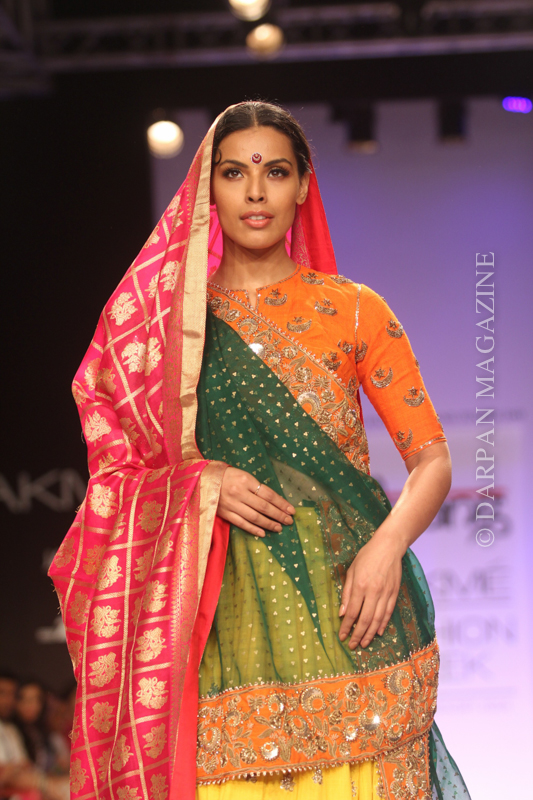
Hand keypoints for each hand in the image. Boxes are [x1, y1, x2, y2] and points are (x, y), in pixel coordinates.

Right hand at [217, 467, 293, 536]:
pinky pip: (241, 523)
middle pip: (264, 507)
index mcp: (246, 480)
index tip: (291, 510)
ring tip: (279, 528)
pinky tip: (263, 533)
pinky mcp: (224, 513)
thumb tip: (274, 500)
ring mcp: (231, 504)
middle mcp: (239, 492)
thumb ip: (256, 487)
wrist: (202, 479)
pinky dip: (253, 529)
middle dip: (279, 515)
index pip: (268, 494)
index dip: (281, 503)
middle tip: (289, 521)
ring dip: (268, 524)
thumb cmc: (227, 476)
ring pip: (254, 517)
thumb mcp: (242, 475)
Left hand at [338, 530, 402, 648]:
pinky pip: (388, 613)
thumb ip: (346, 592)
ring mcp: (386, 594)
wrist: (388, 547)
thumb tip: (342, 613)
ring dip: (370, 634)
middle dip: (358, 635)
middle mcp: (373, 592)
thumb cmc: (366, 556)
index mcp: (360, 585)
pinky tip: (378, 632)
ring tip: (364, 643)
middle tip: (352, 645)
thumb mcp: (352, 571)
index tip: (342, 636)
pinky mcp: (394, 593)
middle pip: (365, 619)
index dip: (346, 627)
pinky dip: (383, 624)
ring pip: (378, 619)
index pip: (352, 612)